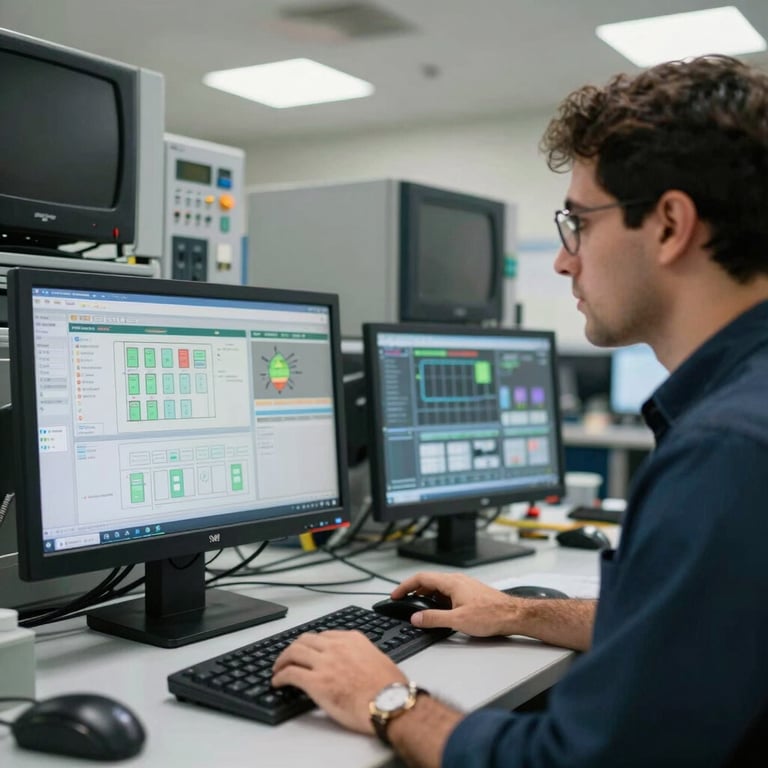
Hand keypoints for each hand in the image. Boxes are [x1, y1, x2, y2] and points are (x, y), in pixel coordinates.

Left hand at [272, 630, 406, 733]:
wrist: (389, 703)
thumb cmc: (390, 688)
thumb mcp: (378, 660)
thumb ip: (363, 656)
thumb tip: (358, 664)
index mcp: (352, 639)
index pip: (325, 635)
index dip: (313, 644)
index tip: (309, 651)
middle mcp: (336, 647)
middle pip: (305, 640)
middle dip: (294, 648)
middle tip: (289, 657)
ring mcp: (324, 663)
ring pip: (294, 652)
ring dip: (282, 660)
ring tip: (278, 668)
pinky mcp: (315, 682)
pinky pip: (290, 674)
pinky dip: (280, 676)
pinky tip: (277, 682)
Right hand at [392, 571, 520, 636]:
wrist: (513, 615)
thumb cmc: (491, 615)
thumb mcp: (457, 620)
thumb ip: (434, 619)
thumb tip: (416, 618)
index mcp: (451, 582)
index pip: (421, 578)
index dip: (405, 586)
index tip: (395, 595)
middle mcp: (457, 580)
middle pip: (429, 581)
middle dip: (413, 591)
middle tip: (404, 602)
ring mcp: (464, 585)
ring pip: (439, 586)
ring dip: (426, 595)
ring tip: (419, 608)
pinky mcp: (470, 592)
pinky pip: (448, 591)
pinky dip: (438, 598)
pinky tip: (439, 610)